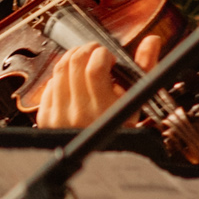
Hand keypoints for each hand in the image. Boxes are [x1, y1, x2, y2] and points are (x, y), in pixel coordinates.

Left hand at [24, 31, 159, 128]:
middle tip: (96, 52)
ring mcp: (59, 116)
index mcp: (104, 110)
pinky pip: (49, 85)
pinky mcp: (46, 118)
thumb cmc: (122, 128)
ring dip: (72, 58)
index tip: (109, 57)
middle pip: (74, 63)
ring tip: (85, 61)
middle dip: (87, 50)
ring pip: (59, 70)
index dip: (102, 54)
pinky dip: (61, 76)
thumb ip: (144, 67)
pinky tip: (73, 80)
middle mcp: (79, 114)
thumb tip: (152, 40)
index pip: (95, 68)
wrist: (102, 158)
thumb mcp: (136, 100)